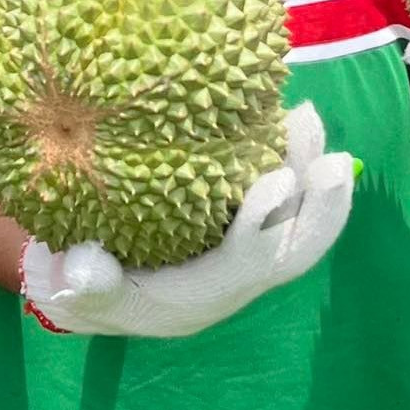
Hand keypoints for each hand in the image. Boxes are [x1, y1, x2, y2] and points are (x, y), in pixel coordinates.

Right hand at [19, 103, 354, 337]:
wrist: (91, 287)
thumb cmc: (87, 287)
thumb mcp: (77, 288)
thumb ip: (86, 281)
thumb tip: (86, 267)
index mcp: (205, 296)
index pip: (247, 268)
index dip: (263, 229)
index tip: (275, 182)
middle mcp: (235, 275)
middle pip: (292, 248)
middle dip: (317, 208)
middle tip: (332, 161)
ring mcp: (242, 246)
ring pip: (293, 217)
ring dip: (307, 173)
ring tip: (307, 118)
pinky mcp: (238, 219)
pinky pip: (277, 192)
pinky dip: (286, 156)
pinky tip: (282, 113)